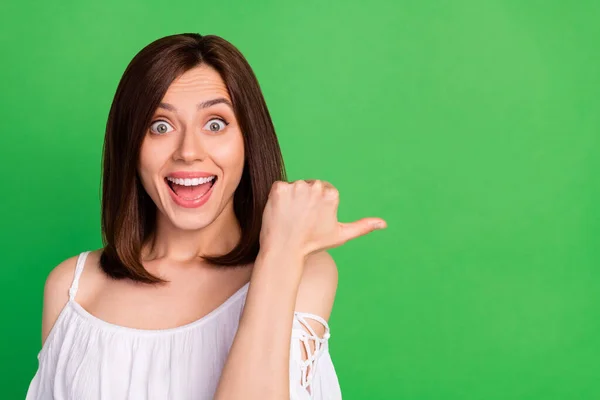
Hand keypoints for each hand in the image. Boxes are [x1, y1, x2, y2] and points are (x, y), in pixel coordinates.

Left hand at [259, 179, 386, 257]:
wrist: (285, 250)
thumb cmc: (313, 244)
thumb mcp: (340, 235)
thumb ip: (362, 226)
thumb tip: (384, 224)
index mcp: (331, 194)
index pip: (322, 191)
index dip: (316, 205)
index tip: (311, 219)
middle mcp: (315, 187)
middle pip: (309, 186)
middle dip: (304, 199)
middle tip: (300, 218)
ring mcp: (295, 187)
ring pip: (294, 187)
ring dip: (291, 198)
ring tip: (290, 217)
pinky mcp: (278, 189)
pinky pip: (279, 188)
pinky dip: (278, 198)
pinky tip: (280, 212)